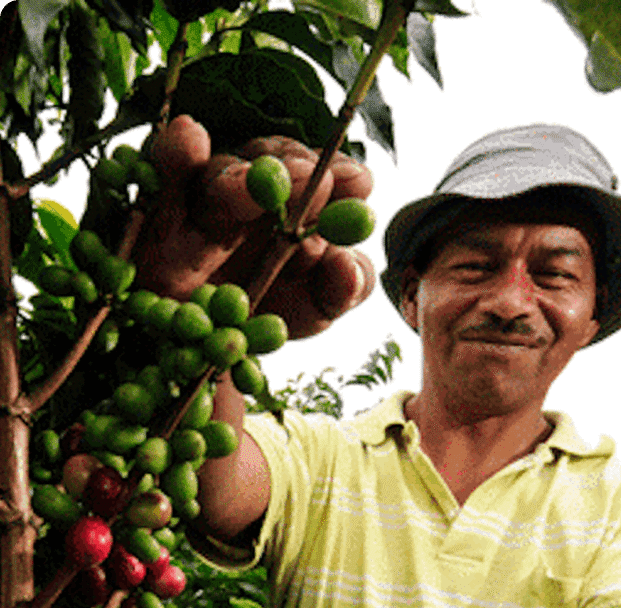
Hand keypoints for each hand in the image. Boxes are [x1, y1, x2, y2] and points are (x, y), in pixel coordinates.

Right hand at [132, 115, 375, 337]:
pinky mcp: (158, 207)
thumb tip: (347, 263)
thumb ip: (341, 289)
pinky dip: (174, 152)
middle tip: (310, 179)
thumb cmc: (261, 317)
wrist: (198, 351)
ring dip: (239, 177)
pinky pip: (164, 170)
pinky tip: (189, 137)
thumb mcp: (313, 311)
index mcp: (301, 210)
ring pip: (221, 172)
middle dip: (294, 169)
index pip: (328, 179)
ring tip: (249, 183)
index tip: (356, 183)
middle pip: (276, 161)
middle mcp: (257, 192)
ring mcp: (205, 197)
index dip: (343, 177)